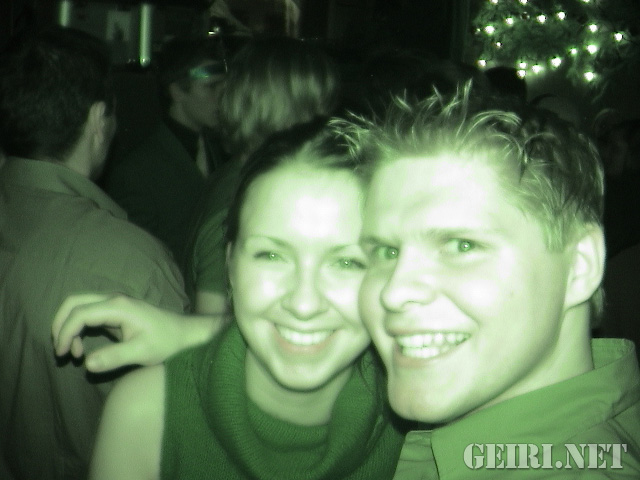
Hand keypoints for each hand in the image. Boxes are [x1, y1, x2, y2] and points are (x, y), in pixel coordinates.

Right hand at [52, 293, 195, 372]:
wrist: (184, 334)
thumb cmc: (166, 342)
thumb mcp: (142, 353)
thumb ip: (115, 357)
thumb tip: (87, 364)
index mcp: (118, 307)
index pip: (80, 314)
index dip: (66, 333)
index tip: (63, 354)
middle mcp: (114, 300)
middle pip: (74, 302)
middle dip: (60, 324)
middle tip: (60, 350)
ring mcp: (114, 304)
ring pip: (79, 306)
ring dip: (69, 327)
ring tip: (74, 354)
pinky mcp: (116, 312)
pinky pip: (88, 314)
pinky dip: (79, 329)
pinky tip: (83, 350)